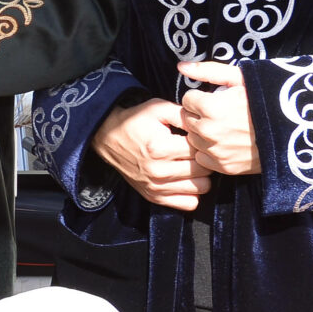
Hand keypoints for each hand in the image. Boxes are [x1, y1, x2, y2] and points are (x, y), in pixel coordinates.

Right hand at [91, 98, 211, 209]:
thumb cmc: (135, 121)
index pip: (200, 151)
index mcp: (161, 148)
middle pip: (203, 170)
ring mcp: (156, 187)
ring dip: (201, 176)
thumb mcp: (157, 108)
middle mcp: (158, 171)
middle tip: (196, 151)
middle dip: (204, 159)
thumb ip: (183, 115)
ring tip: (192, 165)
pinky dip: (192, 192)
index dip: (203, 143)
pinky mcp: (154, 196)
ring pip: (201, 188)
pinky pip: (189, 203)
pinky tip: (186, 179)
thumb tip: (206, 124)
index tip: (197, 139)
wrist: (107, 137)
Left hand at [178, 59, 260, 176]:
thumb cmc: (268, 100)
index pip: (188, 99)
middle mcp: (209, 131)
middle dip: (199, 115)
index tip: (216, 99)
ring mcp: (216, 151)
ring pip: (193, 139)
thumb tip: (181, 66)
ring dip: (202, 133)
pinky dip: (210, 151)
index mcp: (211, 107)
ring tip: (224, 128)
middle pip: (187, 120)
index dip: (201, 98)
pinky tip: (226, 143)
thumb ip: (208, 71)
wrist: (294, 132)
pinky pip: (203, 158)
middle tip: (221, 114)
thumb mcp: (241, 78)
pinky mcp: (224, 167)